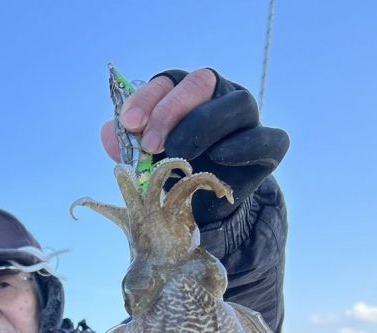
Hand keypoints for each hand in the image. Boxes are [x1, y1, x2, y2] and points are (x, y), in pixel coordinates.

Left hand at [101, 68, 288, 224]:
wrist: (201, 209)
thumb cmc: (172, 172)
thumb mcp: (145, 160)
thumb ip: (128, 144)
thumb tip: (107, 133)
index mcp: (187, 93)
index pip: (169, 80)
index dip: (148, 98)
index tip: (129, 123)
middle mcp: (220, 97)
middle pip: (201, 82)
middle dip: (171, 111)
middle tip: (150, 144)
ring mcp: (247, 120)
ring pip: (237, 105)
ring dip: (202, 127)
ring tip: (179, 154)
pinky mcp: (269, 147)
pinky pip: (267, 138)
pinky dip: (244, 146)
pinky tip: (220, 158)